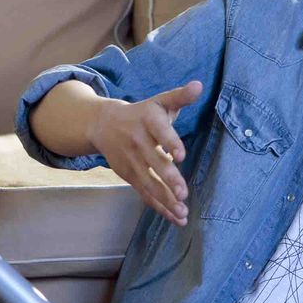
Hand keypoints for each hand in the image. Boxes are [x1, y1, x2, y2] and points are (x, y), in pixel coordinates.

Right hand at [87, 80, 201, 225]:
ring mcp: (131, 161)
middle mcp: (137, 141)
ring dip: (165, 199)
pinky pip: (144, 193)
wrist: (103, 124)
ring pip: (149, 182)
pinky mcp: (128, 175)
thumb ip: (180, 96)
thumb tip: (199, 85)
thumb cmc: (142, 113)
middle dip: (168, 178)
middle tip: (183, 193)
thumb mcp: (159, 102)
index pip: (160, 132)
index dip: (170, 143)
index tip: (181, 156)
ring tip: (182, 212)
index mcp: (148, 120)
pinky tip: (174, 217)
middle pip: (154, 162)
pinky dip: (159, 206)